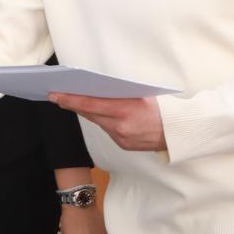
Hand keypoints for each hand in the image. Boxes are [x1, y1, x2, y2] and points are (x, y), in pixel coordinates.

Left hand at [48, 94, 166, 152]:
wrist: (177, 132)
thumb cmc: (162, 108)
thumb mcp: (143, 94)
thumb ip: (121, 94)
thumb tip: (98, 89)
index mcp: (125, 110)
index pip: (91, 104)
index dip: (71, 99)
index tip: (55, 94)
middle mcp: (120, 126)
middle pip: (89, 114)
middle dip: (72, 104)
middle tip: (56, 96)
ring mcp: (121, 137)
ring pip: (97, 122)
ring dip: (86, 112)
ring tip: (72, 101)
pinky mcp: (123, 145)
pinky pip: (107, 130)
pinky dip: (102, 121)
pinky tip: (96, 114)